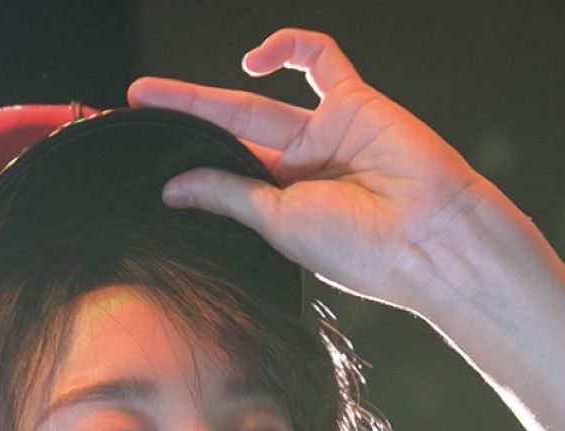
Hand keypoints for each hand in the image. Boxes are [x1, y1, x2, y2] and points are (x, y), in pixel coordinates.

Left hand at [127, 28, 494, 316]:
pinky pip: (320, 60)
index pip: (226, 176)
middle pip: (232, 135)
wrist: (430, 237)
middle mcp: (305, 171)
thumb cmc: (361, 247)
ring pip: (259, 102)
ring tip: (156, 97)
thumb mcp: (279, 224)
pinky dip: (288, 48)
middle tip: (134, 105)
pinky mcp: (355, 103)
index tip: (144, 153)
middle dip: (185, 120)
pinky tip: (253, 61)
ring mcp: (328, 135)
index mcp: (286, 210)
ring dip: (207, 96)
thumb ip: (230, 196)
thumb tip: (175, 188)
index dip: (187, 163)